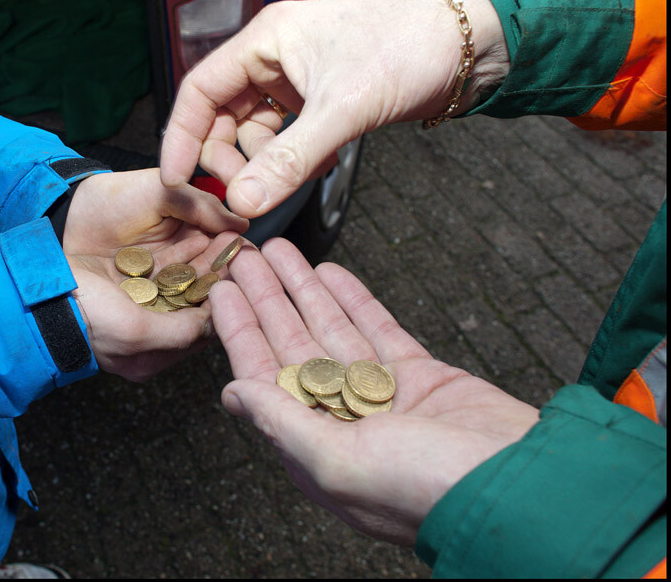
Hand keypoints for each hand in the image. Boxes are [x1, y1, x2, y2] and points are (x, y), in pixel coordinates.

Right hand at [62, 168, 248, 381]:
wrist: (35, 296)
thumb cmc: (84, 320)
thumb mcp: (138, 332)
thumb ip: (181, 332)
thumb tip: (216, 323)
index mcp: (153, 354)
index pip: (203, 327)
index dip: (226, 298)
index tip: (243, 270)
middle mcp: (148, 335)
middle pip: (194, 303)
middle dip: (215, 275)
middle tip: (236, 247)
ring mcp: (135, 309)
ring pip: (181, 284)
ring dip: (200, 260)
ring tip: (220, 235)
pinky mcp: (124, 287)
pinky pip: (161, 271)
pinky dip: (178, 254)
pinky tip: (193, 234)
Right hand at [160, 0, 508, 217]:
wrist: (463, 46)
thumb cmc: (405, 49)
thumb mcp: (341, 109)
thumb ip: (289, 160)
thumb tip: (242, 202)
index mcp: (266, 41)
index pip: (201, 89)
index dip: (182, 136)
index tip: (176, 178)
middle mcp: (274, 58)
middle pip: (223, 116)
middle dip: (227, 157)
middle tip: (242, 193)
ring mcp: (296, 81)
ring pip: (255, 132)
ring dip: (263, 163)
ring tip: (286, 181)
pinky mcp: (318, 101)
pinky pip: (287, 138)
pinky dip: (292, 159)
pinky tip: (315, 167)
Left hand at [211, 238, 537, 544]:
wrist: (522, 487)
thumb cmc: (428, 491)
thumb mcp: (339, 461)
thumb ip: (283, 423)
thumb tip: (233, 394)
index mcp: (316, 447)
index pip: (265, 377)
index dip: (241, 331)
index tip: (222, 292)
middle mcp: (343, 420)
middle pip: (293, 345)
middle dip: (268, 299)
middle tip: (245, 258)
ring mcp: (383, 396)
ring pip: (332, 330)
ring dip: (303, 290)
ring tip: (280, 253)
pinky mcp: (421, 376)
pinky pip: (377, 329)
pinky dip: (354, 300)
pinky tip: (329, 274)